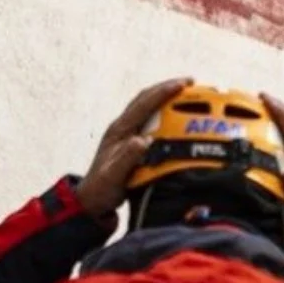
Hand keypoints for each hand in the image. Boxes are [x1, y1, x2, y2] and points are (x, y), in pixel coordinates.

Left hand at [74, 78, 191, 217]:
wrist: (92, 199)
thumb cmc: (103, 188)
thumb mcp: (114, 176)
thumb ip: (127, 158)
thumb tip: (143, 141)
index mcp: (119, 130)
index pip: (143, 105)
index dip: (164, 92)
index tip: (184, 85)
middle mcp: (123, 127)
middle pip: (146, 99)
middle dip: (168, 88)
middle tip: (191, 83)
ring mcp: (127, 133)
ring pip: (148, 107)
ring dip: (167, 98)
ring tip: (188, 94)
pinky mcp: (132, 141)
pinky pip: (151, 120)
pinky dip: (165, 113)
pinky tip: (178, 116)